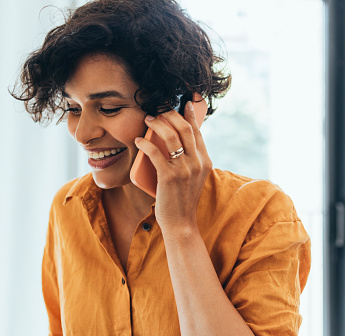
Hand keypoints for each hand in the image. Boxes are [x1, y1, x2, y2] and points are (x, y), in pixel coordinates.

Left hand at [134, 101, 211, 232]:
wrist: (181, 223)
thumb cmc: (182, 200)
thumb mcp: (192, 178)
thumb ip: (190, 161)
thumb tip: (174, 142)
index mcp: (205, 161)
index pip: (197, 132)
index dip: (190, 115)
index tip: (184, 102)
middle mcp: (198, 163)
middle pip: (185, 128)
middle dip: (170, 114)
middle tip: (158, 110)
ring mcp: (185, 169)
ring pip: (171, 136)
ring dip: (157, 124)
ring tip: (147, 120)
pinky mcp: (169, 176)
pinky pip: (155, 152)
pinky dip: (145, 143)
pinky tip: (139, 140)